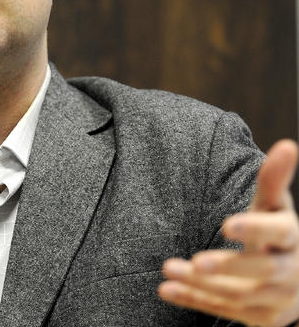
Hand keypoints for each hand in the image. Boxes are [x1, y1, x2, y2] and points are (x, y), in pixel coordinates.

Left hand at [158, 139, 298, 325]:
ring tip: (168, 268)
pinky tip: (166, 289)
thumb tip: (287, 144)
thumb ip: (274, 179)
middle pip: (262, 271)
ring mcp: (274, 300)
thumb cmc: (276, 232)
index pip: (279, 233)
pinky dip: (193, 300)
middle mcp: (289, 272)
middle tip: (196, 261)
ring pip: (238, 295)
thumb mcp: (274, 206)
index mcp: (291, 238)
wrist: (295, 281)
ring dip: (200, 284)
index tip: (226, 224)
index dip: (255, 230)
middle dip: (228, 267)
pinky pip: (223, 310)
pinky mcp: (258, 319)